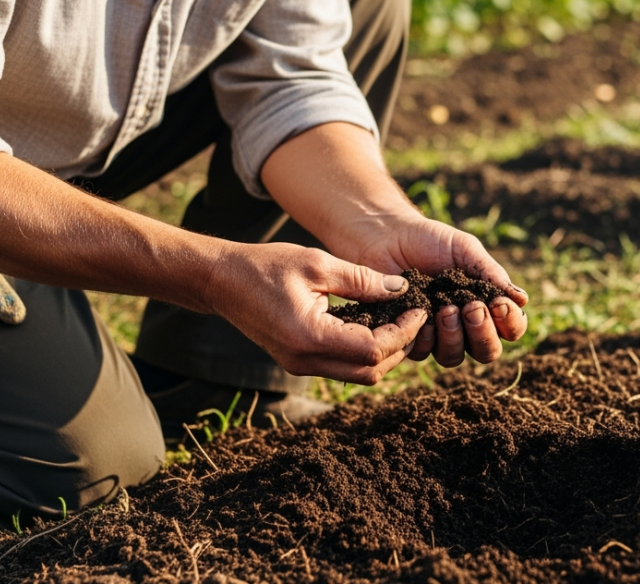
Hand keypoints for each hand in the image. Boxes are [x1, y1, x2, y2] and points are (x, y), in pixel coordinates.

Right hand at [204, 242, 427, 384]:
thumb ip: (362, 279)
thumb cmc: (266, 266)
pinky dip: (364, 352)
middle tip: (415, 316)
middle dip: (400, 346)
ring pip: (359, 375)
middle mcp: (305, 361)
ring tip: (399, 320)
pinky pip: (343, 368)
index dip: (403, 332)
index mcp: (310, 337)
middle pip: (371, 371)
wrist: (221, 281)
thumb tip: (401, 290)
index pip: (373, 349)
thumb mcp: (318, 264)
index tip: (418, 309)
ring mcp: (301, 367)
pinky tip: (375, 325)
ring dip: (384, 353)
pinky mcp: (299, 363)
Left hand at [347, 216, 527, 368]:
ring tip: (446, 310)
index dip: (511, 322)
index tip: (499, 303)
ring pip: (454, 357)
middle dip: (483, 333)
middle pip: (487, 351)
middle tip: (472, 308)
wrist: (385, 235)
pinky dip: (426, 336)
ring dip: (455, 337)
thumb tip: (522, 299)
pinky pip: (422, 352)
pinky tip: (422, 315)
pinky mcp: (408, 337)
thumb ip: (490, 273)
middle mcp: (464, 326)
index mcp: (484, 304)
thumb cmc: (428, 240)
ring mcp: (436, 335)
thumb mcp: (464, 249)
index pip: (511, 328)